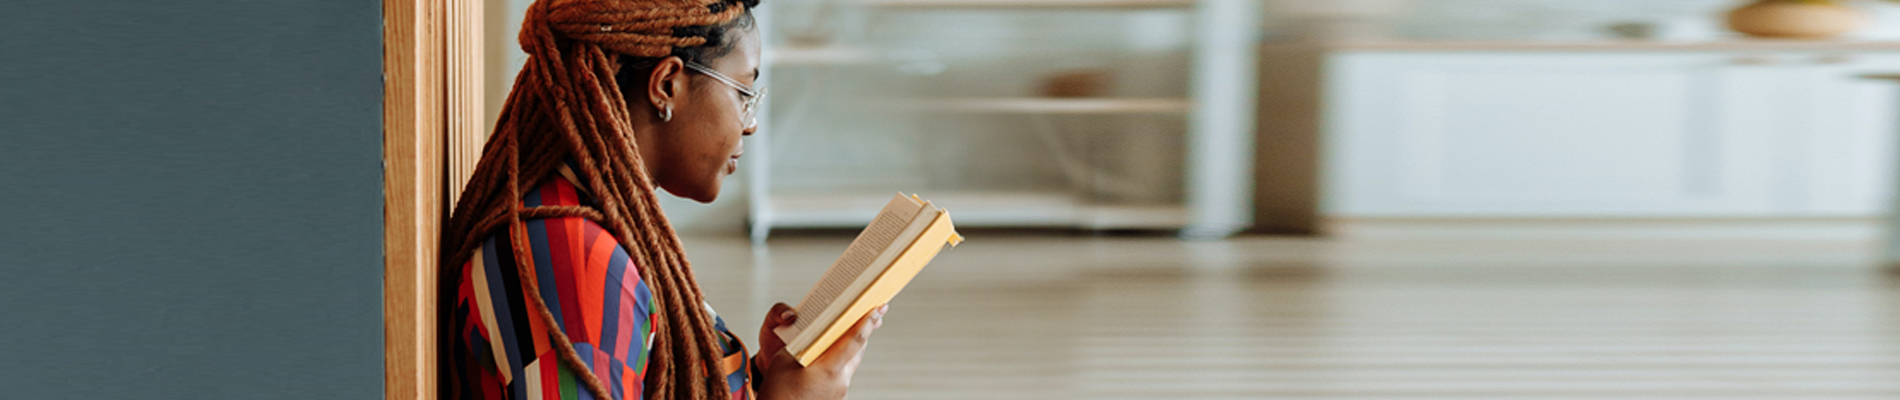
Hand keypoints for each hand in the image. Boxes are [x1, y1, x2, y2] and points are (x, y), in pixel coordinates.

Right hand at [753, 302, 887, 399]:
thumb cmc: (776, 390)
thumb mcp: (783, 358)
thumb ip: (803, 341)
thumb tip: (818, 329)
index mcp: (829, 370)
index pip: (855, 340)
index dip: (867, 321)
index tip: (876, 308)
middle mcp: (840, 382)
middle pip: (858, 350)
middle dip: (865, 331)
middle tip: (874, 313)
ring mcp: (840, 392)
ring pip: (852, 363)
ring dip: (853, 347)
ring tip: (854, 330)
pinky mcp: (837, 398)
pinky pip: (844, 374)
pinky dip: (842, 362)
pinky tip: (834, 354)